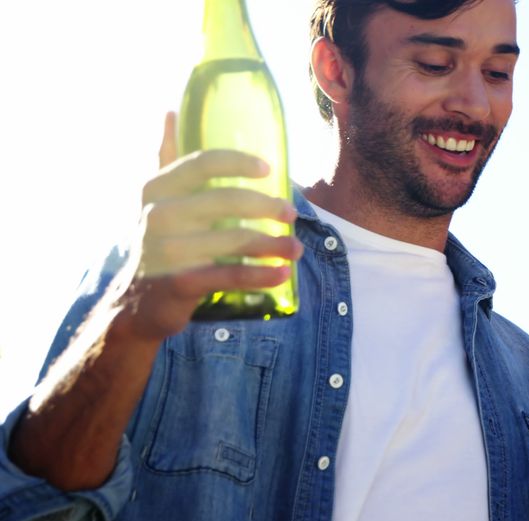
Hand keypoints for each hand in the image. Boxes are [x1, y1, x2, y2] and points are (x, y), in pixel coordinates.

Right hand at [117, 112, 302, 338]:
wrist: (132, 302)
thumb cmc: (155, 241)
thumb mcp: (155, 198)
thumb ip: (165, 157)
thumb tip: (170, 112)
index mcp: (157, 188)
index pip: (202, 162)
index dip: (239, 162)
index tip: (269, 169)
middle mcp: (159, 215)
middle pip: (228, 200)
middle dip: (268, 206)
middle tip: (292, 214)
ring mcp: (168, 250)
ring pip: (236, 239)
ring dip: (274, 244)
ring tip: (297, 249)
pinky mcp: (182, 283)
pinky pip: (232, 275)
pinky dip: (262, 275)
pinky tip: (283, 273)